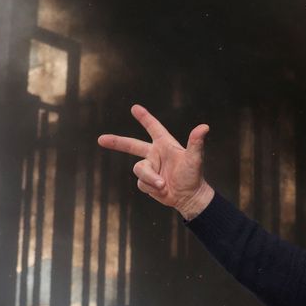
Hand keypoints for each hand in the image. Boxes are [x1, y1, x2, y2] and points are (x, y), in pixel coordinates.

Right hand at [98, 105, 214, 219]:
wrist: (189, 197)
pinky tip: (162, 190)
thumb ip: (196, 143)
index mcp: (165, 144)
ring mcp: (150, 168)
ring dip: (150, 178)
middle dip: (116, 142)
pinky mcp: (147, 181)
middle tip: (101, 139)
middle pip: (131, 145)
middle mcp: (155, 154)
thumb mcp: (194, 159)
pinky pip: (141, 182)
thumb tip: (204, 127)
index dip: (144, 117)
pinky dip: (151, 187)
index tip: (134, 108)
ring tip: (163, 185)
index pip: (153, 127)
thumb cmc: (193, 176)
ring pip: (139, 169)